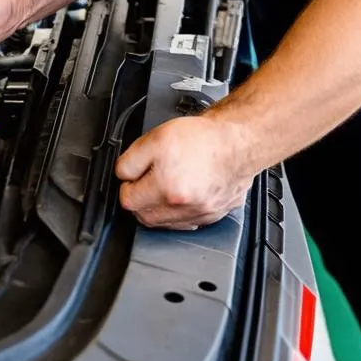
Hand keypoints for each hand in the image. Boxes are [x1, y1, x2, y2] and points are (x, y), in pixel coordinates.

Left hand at [115, 114, 254, 229]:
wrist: (238, 141)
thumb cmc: (202, 138)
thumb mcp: (155, 137)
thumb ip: (130, 160)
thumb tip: (122, 175)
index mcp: (167, 189)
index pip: (128, 200)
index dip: (127, 184)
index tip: (132, 176)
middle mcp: (183, 207)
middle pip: (145, 217)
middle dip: (141, 199)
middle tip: (147, 179)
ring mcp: (200, 214)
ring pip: (165, 222)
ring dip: (158, 207)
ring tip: (164, 184)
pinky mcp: (213, 215)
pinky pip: (186, 222)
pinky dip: (179, 211)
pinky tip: (182, 192)